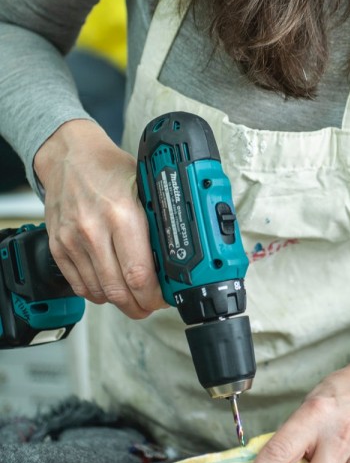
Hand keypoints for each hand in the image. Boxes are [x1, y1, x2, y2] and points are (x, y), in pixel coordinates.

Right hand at [34, 119, 165, 318]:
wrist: (69, 156)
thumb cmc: (110, 169)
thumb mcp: (145, 187)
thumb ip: (158, 220)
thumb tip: (179, 255)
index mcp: (121, 214)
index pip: (138, 273)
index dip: (153, 296)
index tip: (163, 298)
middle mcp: (93, 230)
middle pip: (118, 290)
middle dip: (139, 306)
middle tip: (150, 306)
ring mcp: (72, 241)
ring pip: (99, 292)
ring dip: (119, 302)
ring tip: (133, 297)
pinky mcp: (58, 247)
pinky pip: (79, 285)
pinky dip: (97, 293)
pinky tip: (110, 287)